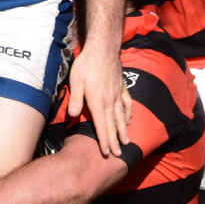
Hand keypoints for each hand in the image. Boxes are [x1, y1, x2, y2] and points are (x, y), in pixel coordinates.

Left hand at [67, 40, 131, 157]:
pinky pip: (128, 103)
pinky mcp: (122, 87)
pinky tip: (129, 120)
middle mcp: (110, 101)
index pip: (101, 125)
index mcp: (98, 101)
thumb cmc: (87, 64)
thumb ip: (76, 99)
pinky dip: (129, 113)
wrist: (103, 48)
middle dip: (115, 141)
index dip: (104, 140)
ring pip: (121, 116)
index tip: (107, 153)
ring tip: (127, 143)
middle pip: (112, 125)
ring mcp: (117, 94)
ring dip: (123, 131)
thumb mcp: (76, 81)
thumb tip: (75, 115)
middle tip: (118, 155)